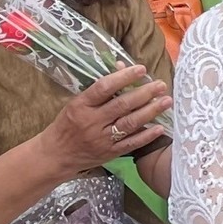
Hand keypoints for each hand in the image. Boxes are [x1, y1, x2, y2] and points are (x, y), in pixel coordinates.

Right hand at [34, 65, 171, 175]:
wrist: (55, 155)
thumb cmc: (67, 125)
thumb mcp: (76, 103)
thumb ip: (100, 89)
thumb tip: (121, 67)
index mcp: (81, 105)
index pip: (104, 88)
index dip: (124, 77)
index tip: (141, 69)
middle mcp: (91, 122)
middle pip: (121, 105)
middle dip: (144, 94)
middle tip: (161, 85)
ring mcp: (101, 139)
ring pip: (129, 124)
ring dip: (150, 111)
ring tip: (166, 101)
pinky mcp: (110, 153)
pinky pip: (131, 143)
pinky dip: (146, 136)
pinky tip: (160, 127)